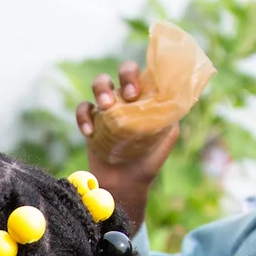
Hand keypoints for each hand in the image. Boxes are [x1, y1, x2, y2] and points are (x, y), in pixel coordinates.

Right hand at [73, 61, 180, 232]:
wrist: (127, 183)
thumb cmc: (150, 159)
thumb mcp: (167, 136)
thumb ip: (170, 114)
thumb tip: (173, 94)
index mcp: (146, 96)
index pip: (145, 73)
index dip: (138, 75)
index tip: (136, 93)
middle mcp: (127, 97)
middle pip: (122, 72)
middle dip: (124, 76)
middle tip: (128, 96)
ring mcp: (107, 107)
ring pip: (100, 83)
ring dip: (101, 89)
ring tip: (105, 106)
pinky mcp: (90, 121)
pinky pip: (83, 109)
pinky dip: (83, 117)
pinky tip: (89, 132)